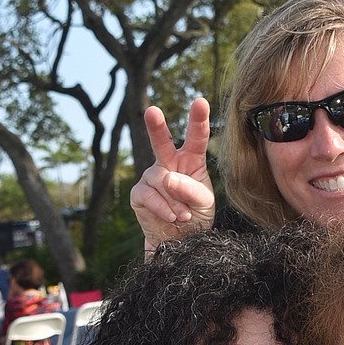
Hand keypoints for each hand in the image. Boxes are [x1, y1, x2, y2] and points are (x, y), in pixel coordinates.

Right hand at [130, 99, 215, 251]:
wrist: (181, 242)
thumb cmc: (197, 217)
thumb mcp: (204, 203)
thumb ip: (191, 189)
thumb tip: (167, 179)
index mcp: (191, 160)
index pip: (196, 138)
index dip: (198, 120)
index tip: (200, 102)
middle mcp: (169, 163)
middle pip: (161, 142)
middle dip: (156, 126)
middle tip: (152, 111)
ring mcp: (152, 177)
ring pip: (161, 181)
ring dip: (175, 201)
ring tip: (185, 215)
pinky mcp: (139, 193)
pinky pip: (149, 195)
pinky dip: (163, 208)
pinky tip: (172, 217)